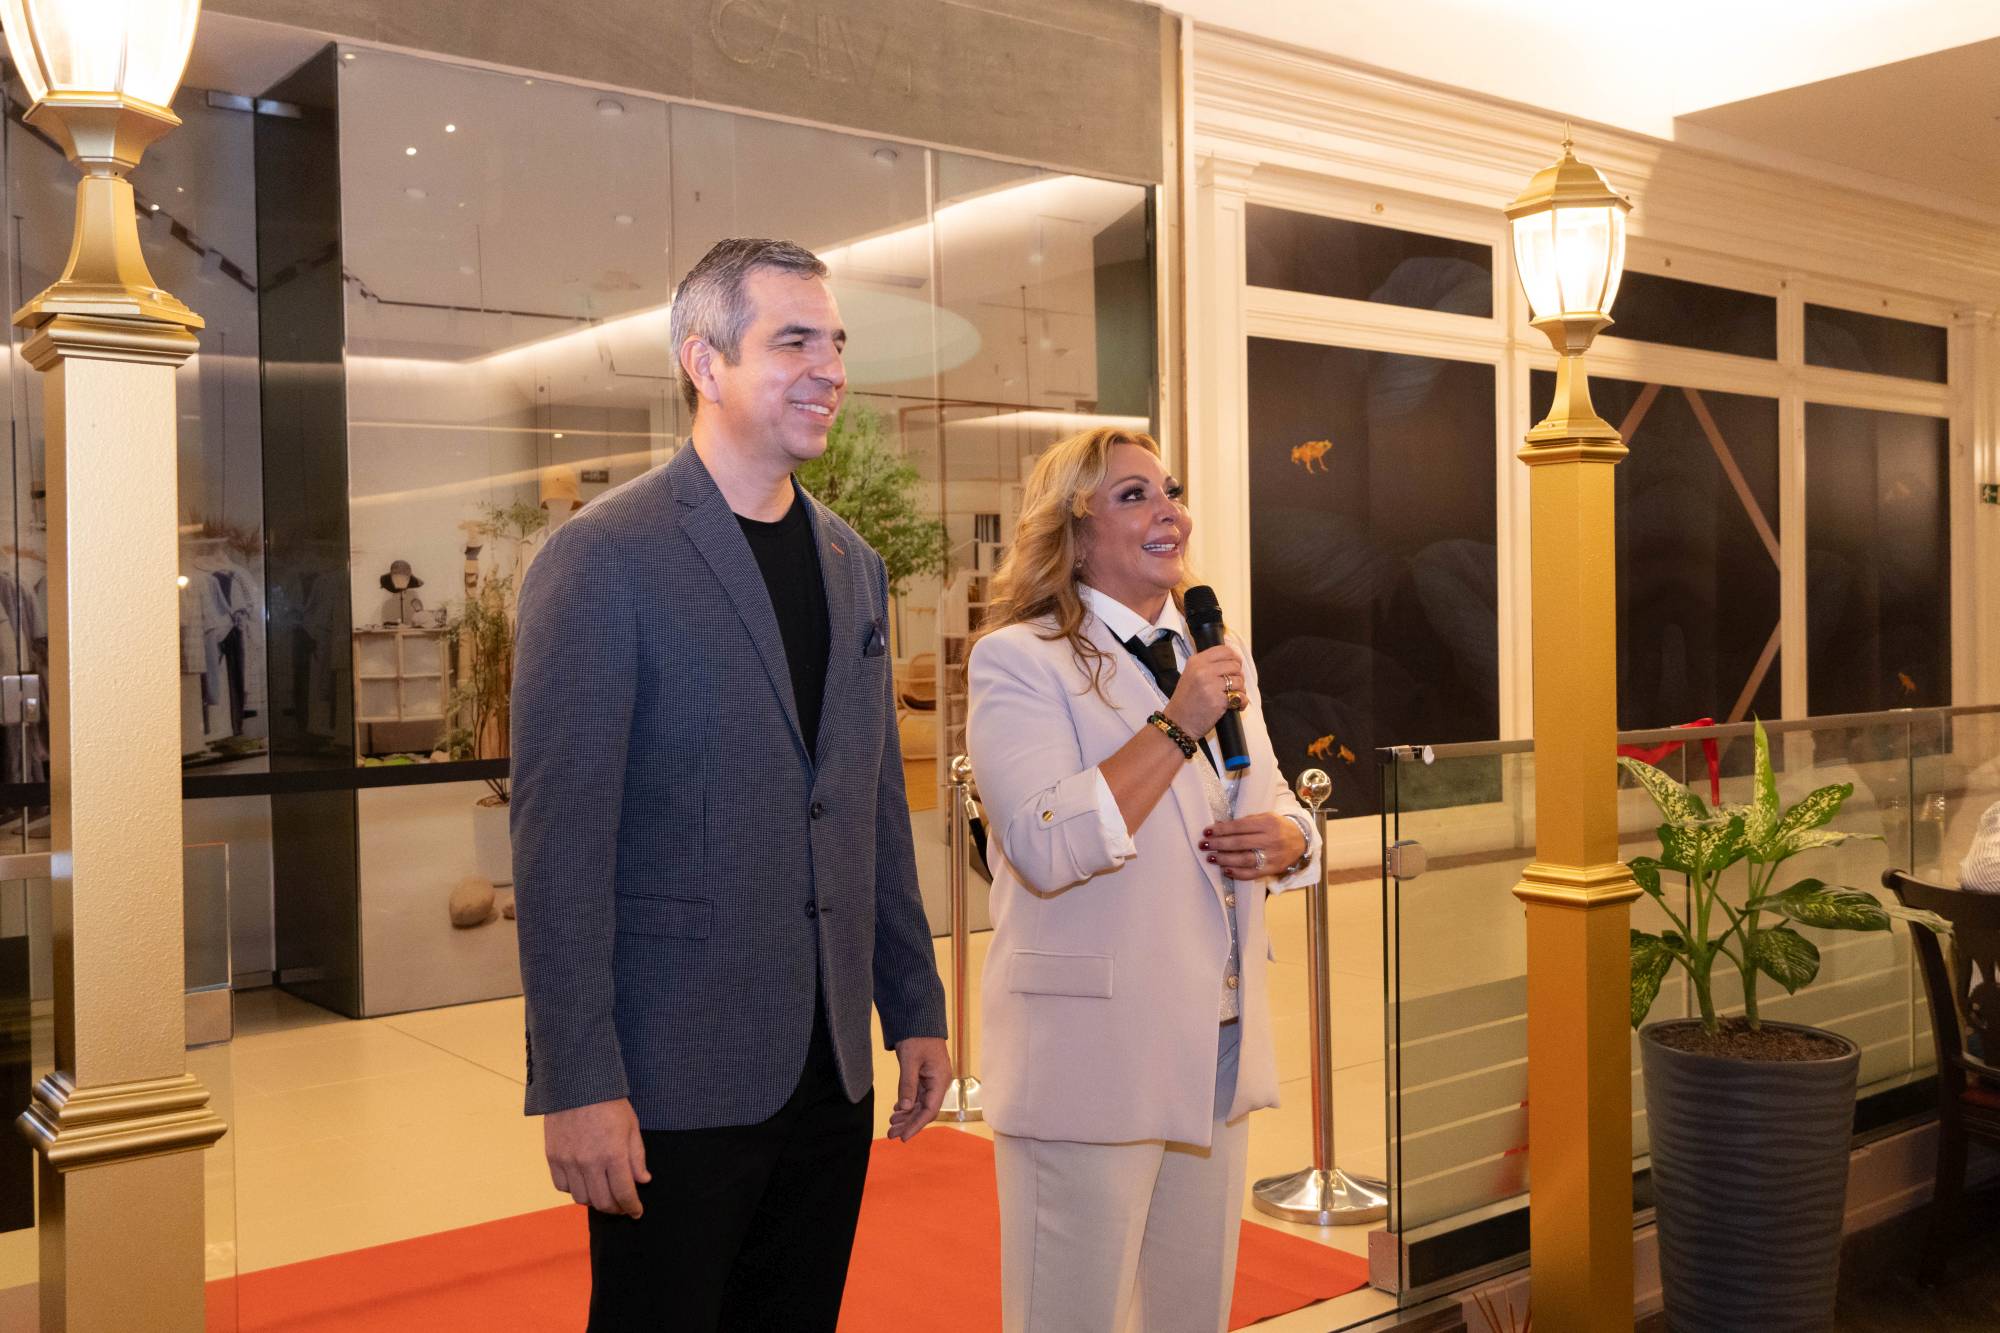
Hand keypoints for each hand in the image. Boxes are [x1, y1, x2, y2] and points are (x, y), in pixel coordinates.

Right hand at [544, 1097, 649, 1216]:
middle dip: (616, 1209)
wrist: (577, 1083)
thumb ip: (637, 1157)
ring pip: (581, 1198)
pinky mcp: (553, 1157)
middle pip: (602, 1202)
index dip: (632, 1207)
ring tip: (604, 1194)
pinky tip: (584, 1182)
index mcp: (613, 1154)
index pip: (624, 1193)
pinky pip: (562, 1186)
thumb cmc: (609, 1102)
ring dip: (595, 1201)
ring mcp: (568, 1161)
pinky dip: (574, 1190)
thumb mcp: (631, 1126)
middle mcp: (589, 1162)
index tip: (636, 1212)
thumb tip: (642, 1181)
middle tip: (622, 1207)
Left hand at [888, 1036, 950, 1140]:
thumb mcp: (909, 1060)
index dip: (916, 1125)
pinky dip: (907, 1105)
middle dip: (909, 1123)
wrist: (919, 1019)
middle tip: (891, 1134)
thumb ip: (907, 1085)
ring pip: (920, 1104)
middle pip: (925, 1110)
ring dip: (907, 1116)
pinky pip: (918, 1096)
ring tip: (891, 1124)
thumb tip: (905, 1108)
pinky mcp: (926, 1077)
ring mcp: (933, 1080)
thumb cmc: (917, 1037)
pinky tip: (897, 1111)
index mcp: (940, 1079)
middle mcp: (939, 1082)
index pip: (930, 1109)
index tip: (903, 1137)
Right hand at [1162, 644, 1243, 738]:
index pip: (1224, 650)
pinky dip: (1241, 702)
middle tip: (1232, 686)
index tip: (1236, 666)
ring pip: (1239, 680)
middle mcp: (1203, 670)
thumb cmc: (1185, 701)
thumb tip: (1233, 660)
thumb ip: (1208, 666)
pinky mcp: (1218, 700)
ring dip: (1240, 690)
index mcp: (1196, 662)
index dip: (1235, 658)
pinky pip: (1240, 696)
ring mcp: (1210, 685)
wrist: (1178, 723)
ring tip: (1231, 697)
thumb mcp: (1190, 675)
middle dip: (1238, 676)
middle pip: (1235, 665)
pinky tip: (1235, 706)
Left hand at [1202, 812, 1306, 880]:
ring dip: (1225, 859)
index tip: (1207, 831)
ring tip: (1211, 858)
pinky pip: (1252, 873)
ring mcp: (1272, 856)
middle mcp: (1271, 840)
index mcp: (1268, 823)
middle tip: (1204, 845)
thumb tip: (1219, 826)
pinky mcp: (1273, 869)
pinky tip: (1225, 870)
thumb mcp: (1265, 817)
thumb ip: (1245, 822)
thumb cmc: (1278, 826)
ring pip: (1244, 859)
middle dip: (1219, 844)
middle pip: (1240, 843)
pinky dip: (1237, 873)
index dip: (1222, 830)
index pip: (1240, 827)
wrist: (1301, 840)